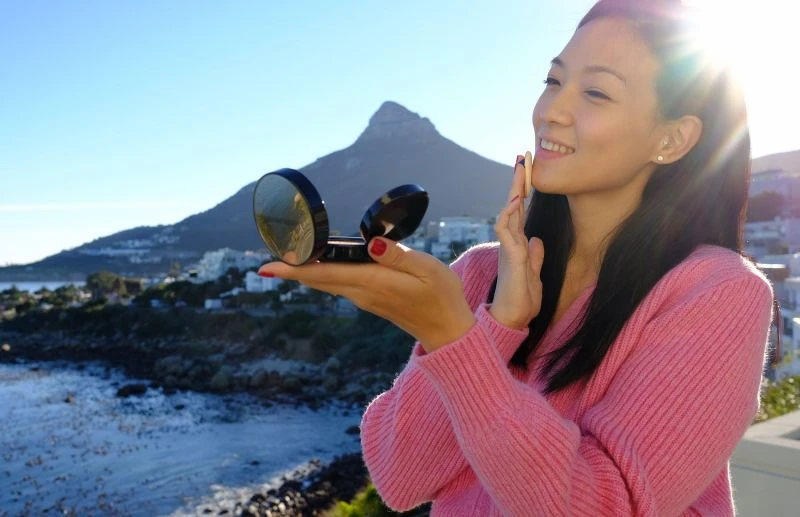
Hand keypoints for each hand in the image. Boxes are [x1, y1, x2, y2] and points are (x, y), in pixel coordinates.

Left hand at [257, 238, 476, 352]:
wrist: (448, 331)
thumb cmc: (442, 296)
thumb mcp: (428, 270)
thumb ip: (399, 256)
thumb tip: (373, 245)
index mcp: (373, 283)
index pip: (324, 274)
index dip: (294, 269)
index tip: (267, 268)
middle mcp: (362, 293)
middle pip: (319, 279)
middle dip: (291, 269)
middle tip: (264, 261)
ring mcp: (364, 298)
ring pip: (327, 282)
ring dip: (305, 271)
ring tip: (283, 259)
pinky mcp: (370, 298)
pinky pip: (338, 284)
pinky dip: (322, 274)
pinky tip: (316, 265)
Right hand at [490, 155, 544, 328]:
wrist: (513, 319)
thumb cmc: (521, 299)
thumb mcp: (534, 273)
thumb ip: (534, 256)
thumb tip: (537, 240)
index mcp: (517, 245)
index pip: (520, 212)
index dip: (523, 191)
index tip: (528, 170)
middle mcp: (510, 242)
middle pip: (513, 206)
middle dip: (518, 182)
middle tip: (522, 158)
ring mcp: (508, 248)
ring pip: (507, 212)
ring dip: (514, 191)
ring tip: (520, 170)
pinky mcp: (509, 256)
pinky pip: (505, 230)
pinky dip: (509, 214)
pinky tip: (516, 201)